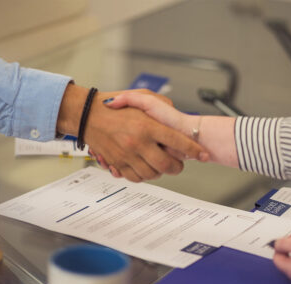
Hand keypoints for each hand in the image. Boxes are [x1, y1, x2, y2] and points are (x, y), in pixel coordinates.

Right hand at [88, 91, 202, 175]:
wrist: (87, 116)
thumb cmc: (113, 107)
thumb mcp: (141, 97)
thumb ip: (161, 104)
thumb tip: (174, 113)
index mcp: (147, 126)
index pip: (178, 142)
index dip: (194, 150)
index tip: (203, 154)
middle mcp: (138, 143)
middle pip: (167, 165)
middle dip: (177, 167)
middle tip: (178, 163)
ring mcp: (127, 155)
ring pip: (153, 174)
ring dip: (160, 172)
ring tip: (160, 163)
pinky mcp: (117, 163)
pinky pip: (136, 178)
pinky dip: (144, 175)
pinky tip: (145, 166)